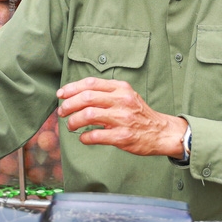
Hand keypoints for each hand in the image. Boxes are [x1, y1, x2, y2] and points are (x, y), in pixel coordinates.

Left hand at [56, 76, 186, 157]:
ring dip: (73, 121)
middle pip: (86, 98)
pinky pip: (95, 135)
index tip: (61, 94)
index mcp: (120, 88)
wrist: (161, 132)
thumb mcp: (126, 95)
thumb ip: (106, 92)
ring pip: (88, 115)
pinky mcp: (122, 136)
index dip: (71, 88)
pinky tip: (83, 138)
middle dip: (68, 105)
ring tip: (70, 125)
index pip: (90, 83)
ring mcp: (122, 119)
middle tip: (62, 112)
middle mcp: (121, 100)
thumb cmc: (138, 114)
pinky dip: (84, 137)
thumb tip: (76, 94)